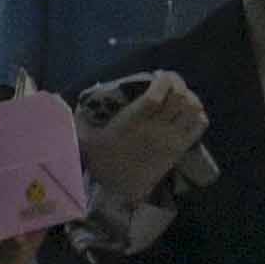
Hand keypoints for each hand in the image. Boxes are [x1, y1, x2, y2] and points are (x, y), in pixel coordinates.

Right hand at [76, 74, 212, 214]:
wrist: (120, 189)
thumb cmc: (102, 161)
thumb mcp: (85, 137)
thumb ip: (80, 116)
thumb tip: (65, 98)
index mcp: (132, 123)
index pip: (157, 96)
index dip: (164, 80)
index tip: (159, 74)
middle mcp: (155, 129)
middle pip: (179, 98)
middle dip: (178, 84)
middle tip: (169, 82)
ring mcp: (171, 139)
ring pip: (192, 109)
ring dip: (189, 96)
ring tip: (179, 94)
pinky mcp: (180, 148)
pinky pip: (199, 125)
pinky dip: (197, 113)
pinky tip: (186, 111)